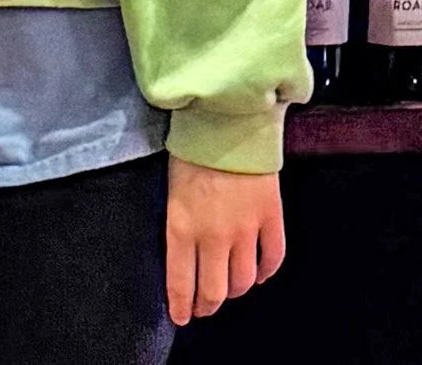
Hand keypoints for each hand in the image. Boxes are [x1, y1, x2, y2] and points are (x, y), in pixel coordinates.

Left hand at [164, 156, 284, 325]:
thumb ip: (177, 225)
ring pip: (243, 280)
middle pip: (215, 289)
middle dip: (207, 305)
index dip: (181, 305)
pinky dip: (265, 273)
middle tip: (203, 308)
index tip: (180, 317)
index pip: (181, 281)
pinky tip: (257, 274)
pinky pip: (273, 259)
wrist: (226, 123)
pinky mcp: (272, 219)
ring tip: (227, 289)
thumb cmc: (190, 152)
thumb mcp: (170, 191)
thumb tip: (181, 256)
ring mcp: (246, 229)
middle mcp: (214, 235)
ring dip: (234, 290)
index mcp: (181, 226)